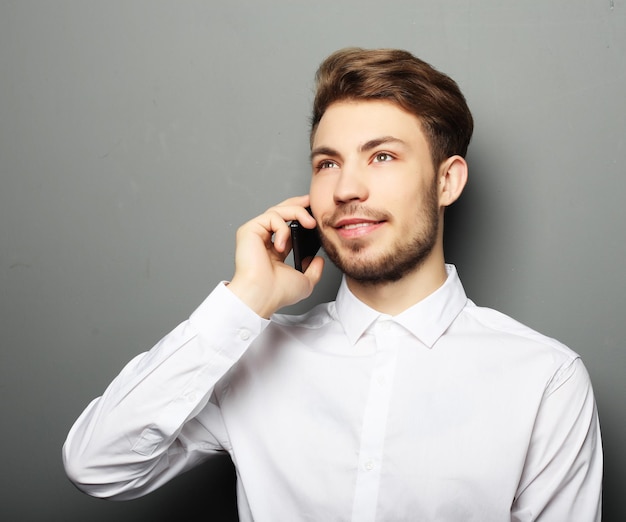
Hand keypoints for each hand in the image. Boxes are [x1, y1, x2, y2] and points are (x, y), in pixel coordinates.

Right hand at [227, 195, 323, 317]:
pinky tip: (282, 245)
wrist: (263, 296)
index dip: (300, 216)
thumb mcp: (305, 282)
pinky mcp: (249, 230)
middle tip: (311, 202)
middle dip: (298, 204)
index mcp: (274, 251)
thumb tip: (318, 260)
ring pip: (277, 211)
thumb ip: (313, 270)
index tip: (314, 213)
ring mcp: (256, 234)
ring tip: (310, 224)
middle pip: (280, 212)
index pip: (287, 226)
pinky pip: (270, 217)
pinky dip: (282, 227)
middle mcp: (264, 240)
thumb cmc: (277, 293)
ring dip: (297, 213)